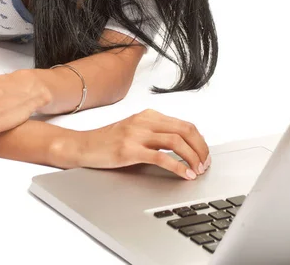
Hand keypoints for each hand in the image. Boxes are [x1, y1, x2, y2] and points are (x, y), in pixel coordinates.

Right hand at [64, 109, 210, 180]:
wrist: (83, 145)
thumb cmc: (108, 141)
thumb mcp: (135, 130)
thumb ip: (155, 134)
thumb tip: (182, 147)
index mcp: (149, 115)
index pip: (184, 124)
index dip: (199, 141)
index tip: (205, 154)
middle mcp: (145, 121)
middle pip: (185, 130)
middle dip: (201, 148)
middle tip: (206, 163)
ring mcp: (137, 134)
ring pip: (176, 142)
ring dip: (192, 157)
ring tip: (198, 170)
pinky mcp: (130, 150)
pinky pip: (161, 158)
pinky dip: (178, 167)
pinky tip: (184, 175)